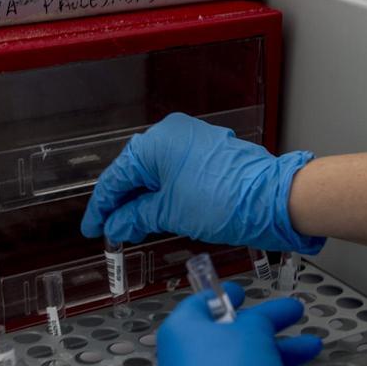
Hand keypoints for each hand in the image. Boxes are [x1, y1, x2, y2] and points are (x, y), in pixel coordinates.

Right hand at [80, 113, 324, 253]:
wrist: (272, 200)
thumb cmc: (226, 201)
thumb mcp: (169, 213)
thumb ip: (135, 218)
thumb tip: (116, 226)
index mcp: (156, 142)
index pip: (116, 177)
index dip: (102, 208)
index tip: (93, 228)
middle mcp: (173, 134)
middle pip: (135, 172)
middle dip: (122, 203)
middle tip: (111, 231)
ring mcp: (194, 141)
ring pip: (156, 173)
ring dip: (143, 200)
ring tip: (132, 227)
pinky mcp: (210, 153)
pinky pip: (176, 172)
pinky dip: (164, 193)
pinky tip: (157, 213)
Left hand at [156, 282, 322, 365]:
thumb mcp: (254, 332)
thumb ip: (261, 320)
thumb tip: (262, 320)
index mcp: (184, 329)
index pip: (203, 303)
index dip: (226, 295)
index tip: (241, 292)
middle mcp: (188, 358)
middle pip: (233, 335)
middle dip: (270, 327)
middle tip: (293, 315)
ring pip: (245, 364)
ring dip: (279, 355)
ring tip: (311, 349)